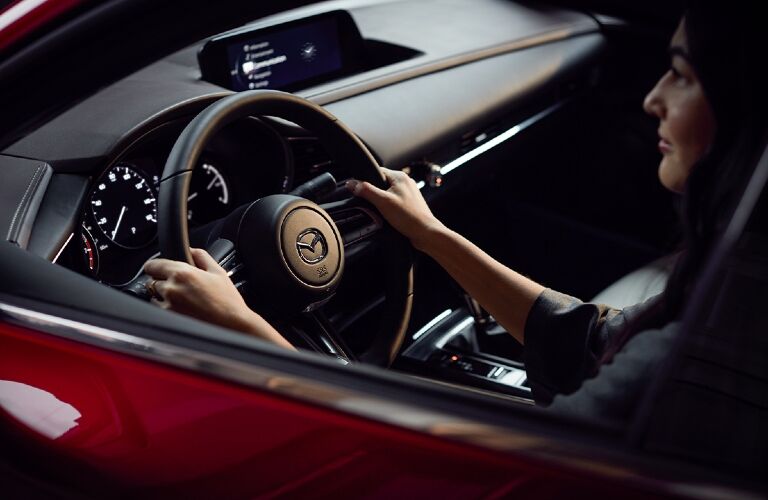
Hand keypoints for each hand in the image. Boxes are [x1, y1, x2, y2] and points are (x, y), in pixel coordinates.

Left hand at [143, 248, 292, 348]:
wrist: (231, 324)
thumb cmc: (227, 301)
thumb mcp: (218, 272)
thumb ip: (201, 256)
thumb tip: (191, 250)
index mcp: (182, 273)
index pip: (152, 265)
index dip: (155, 266)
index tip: (159, 269)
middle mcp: (171, 289)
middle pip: (152, 281)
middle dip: (162, 281)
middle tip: (179, 286)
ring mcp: (168, 306)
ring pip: (154, 296)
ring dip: (162, 296)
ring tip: (182, 300)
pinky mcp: (168, 319)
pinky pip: (159, 310)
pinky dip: (166, 308)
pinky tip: (182, 309)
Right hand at [347, 167, 444, 251]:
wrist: (426, 233)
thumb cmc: (408, 217)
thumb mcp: (382, 202)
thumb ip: (366, 191)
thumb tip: (351, 183)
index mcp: (400, 176)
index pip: (376, 171)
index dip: (366, 180)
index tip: (359, 190)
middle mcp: (405, 182)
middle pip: (381, 183)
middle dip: (373, 194)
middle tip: (371, 204)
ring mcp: (409, 194)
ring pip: (387, 194)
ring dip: (381, 202)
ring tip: (381, 212)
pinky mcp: (410, 205)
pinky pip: (394, 203)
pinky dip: (388, 209)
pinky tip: (388, 217)